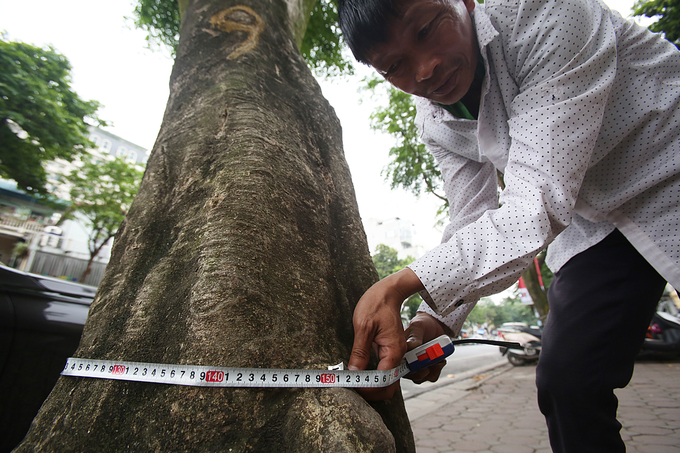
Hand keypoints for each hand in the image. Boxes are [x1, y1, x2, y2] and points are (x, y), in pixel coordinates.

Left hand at [349, 268, 423, 400]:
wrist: (388, 291)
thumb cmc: (376, 304)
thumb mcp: (363, 327)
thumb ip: (359, 352)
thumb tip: (353, 372)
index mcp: (393, 352)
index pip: (382, 381)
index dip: (367, 389)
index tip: (351, 387)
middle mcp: (398, 356)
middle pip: (388, 386)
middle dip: (371, 392)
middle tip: (351, 389)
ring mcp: (395, 354)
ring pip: (387, 380)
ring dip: (372, 385)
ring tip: (353, 383)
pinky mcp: (390, 351)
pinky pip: (384, 370)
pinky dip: (374, 376)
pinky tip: (360, 374)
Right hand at [404, 312, 450, 383]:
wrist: (435, 325)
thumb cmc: (423, 325)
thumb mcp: (418, 327)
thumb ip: (414, 337)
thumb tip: (411, 346)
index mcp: (399, 352)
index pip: (398, 368)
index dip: (408, 369)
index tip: (419, 364)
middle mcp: (405, 362)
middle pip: (410, 376)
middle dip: (422, 370)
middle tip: (431, 359)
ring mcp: (417, 367)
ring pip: (421, 378)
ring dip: (432, 369)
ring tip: (438, 357)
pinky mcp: (428, 369)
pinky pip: (431, 377)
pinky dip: (438, 370)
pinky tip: (440, 360)